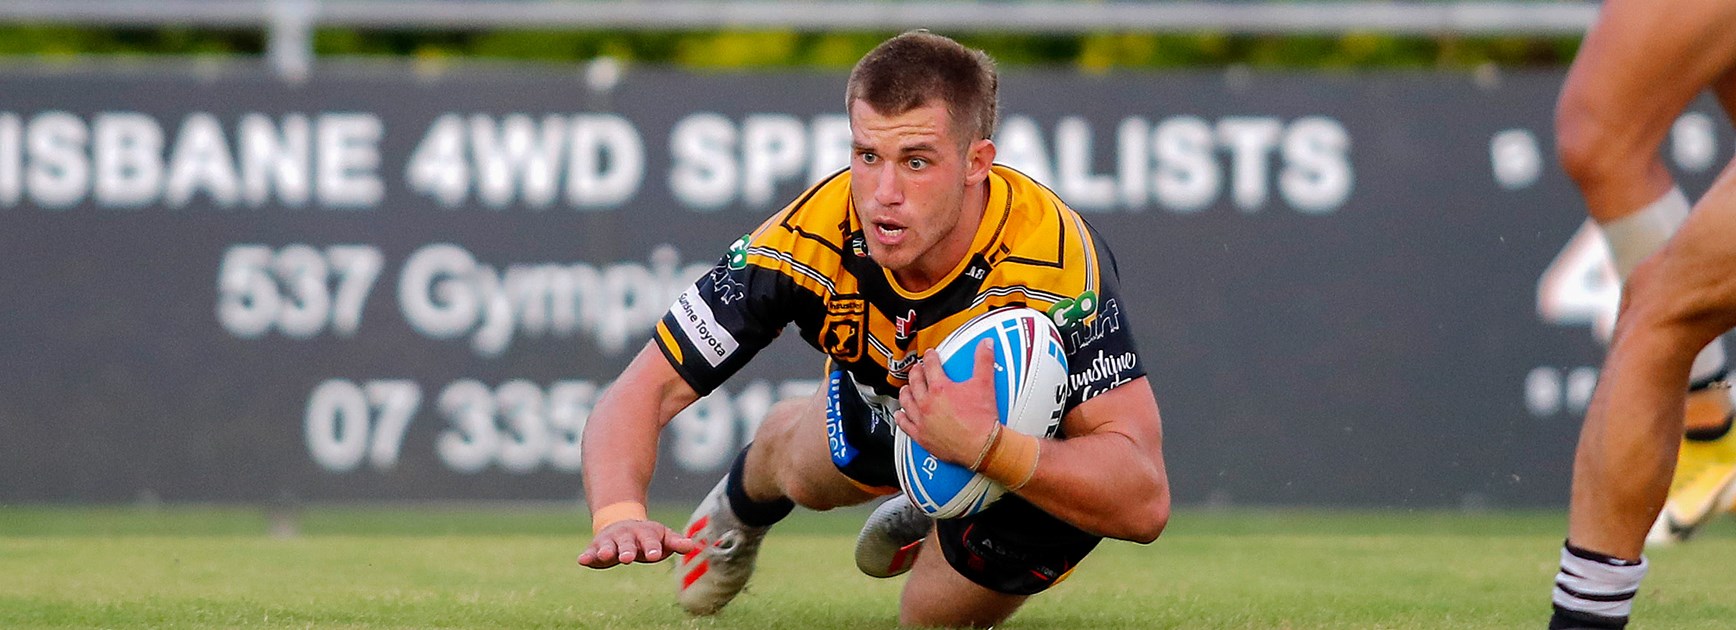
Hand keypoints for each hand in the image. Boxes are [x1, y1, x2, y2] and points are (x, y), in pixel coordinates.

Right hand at [576, 519, 695, 568]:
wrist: (622, 521)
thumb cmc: (647, 536)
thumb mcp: (663, 536)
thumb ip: (675, 542)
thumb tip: (691, 546)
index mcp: (646, 533)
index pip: (650, 541)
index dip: (652, 548)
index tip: (654, 555)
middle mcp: (627, 535)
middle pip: (628, 543)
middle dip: (627, 550)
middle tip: (627, 559)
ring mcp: (611, 540)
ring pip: (608, 545)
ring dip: (606, 550)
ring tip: (604, 555)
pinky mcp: (597, 547)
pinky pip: (591, 551)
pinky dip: (587, 556)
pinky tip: (582, 560)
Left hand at [896, 339, 1000, 465]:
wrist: (981, 446)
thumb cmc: (982, 420)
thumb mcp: (985, 384)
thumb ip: (984, 361)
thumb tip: (985, 345)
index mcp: (940, 388)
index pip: (931, 366)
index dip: (930, 357)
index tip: (930, 354)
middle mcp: (927, 403)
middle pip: (915, 382)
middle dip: (916, 372)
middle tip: (917, 368)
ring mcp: (922, 420)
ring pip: (907, 402)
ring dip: (906, 392)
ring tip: (907, 387)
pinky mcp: (922, 436)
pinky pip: (906, 425)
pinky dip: (901, 418)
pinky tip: (900, 414)